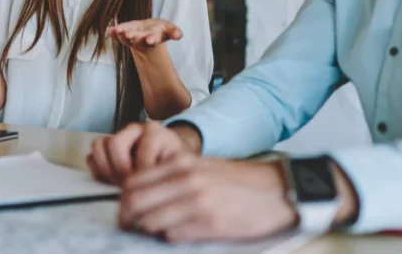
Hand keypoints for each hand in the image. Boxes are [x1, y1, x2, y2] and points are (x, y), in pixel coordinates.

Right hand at [87, 121, 200, 184]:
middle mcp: (134, 129)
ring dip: (106, 169)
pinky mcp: (106, 148)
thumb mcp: (178, 167)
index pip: (142, 150)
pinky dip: (98, 171)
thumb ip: (166, 172)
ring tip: (118, 182)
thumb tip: (148, 185)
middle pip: (114, 143)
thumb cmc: (174, 165)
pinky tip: (112, 181)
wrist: (172, 158)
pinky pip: (92, 156)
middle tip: (128, 184)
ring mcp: (118, 136)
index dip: (143, 172)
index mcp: (155, 132)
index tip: (148, 186)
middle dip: (120, 168)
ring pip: (99, 145)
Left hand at [108, 19, 182, 51]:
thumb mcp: (170, 29)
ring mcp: (132, 38)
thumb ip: (174, 32)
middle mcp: (142, 40)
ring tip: (118, 30)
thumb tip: (179, 36)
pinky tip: (110, 30)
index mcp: (154, 39)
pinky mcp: (124, 34)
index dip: (152, 40)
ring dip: (122, 35)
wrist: (149, 32)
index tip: (149, 40)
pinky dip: (113, 34)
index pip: (153, 40)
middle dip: (134, 37)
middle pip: (138, 39)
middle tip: (130, 35)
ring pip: (126, 38)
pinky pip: (118, 36)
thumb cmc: (161, 30)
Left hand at [119, 154, 297, 242]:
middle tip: (129, 225)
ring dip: (148, 230)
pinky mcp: (210, 225)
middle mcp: (186, 181)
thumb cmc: (239, 181)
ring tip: (158, 230)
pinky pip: (173, 236)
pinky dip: (170, 237)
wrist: (277, 191)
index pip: (134, 182)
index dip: (123, 200)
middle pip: (135, 203)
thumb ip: (172, 176)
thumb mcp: (202, 167)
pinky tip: (180, 234)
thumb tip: (141, 192)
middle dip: (127, 218)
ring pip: (150, 222)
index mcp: (182, 164)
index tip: (124, 210)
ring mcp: (197, 203)